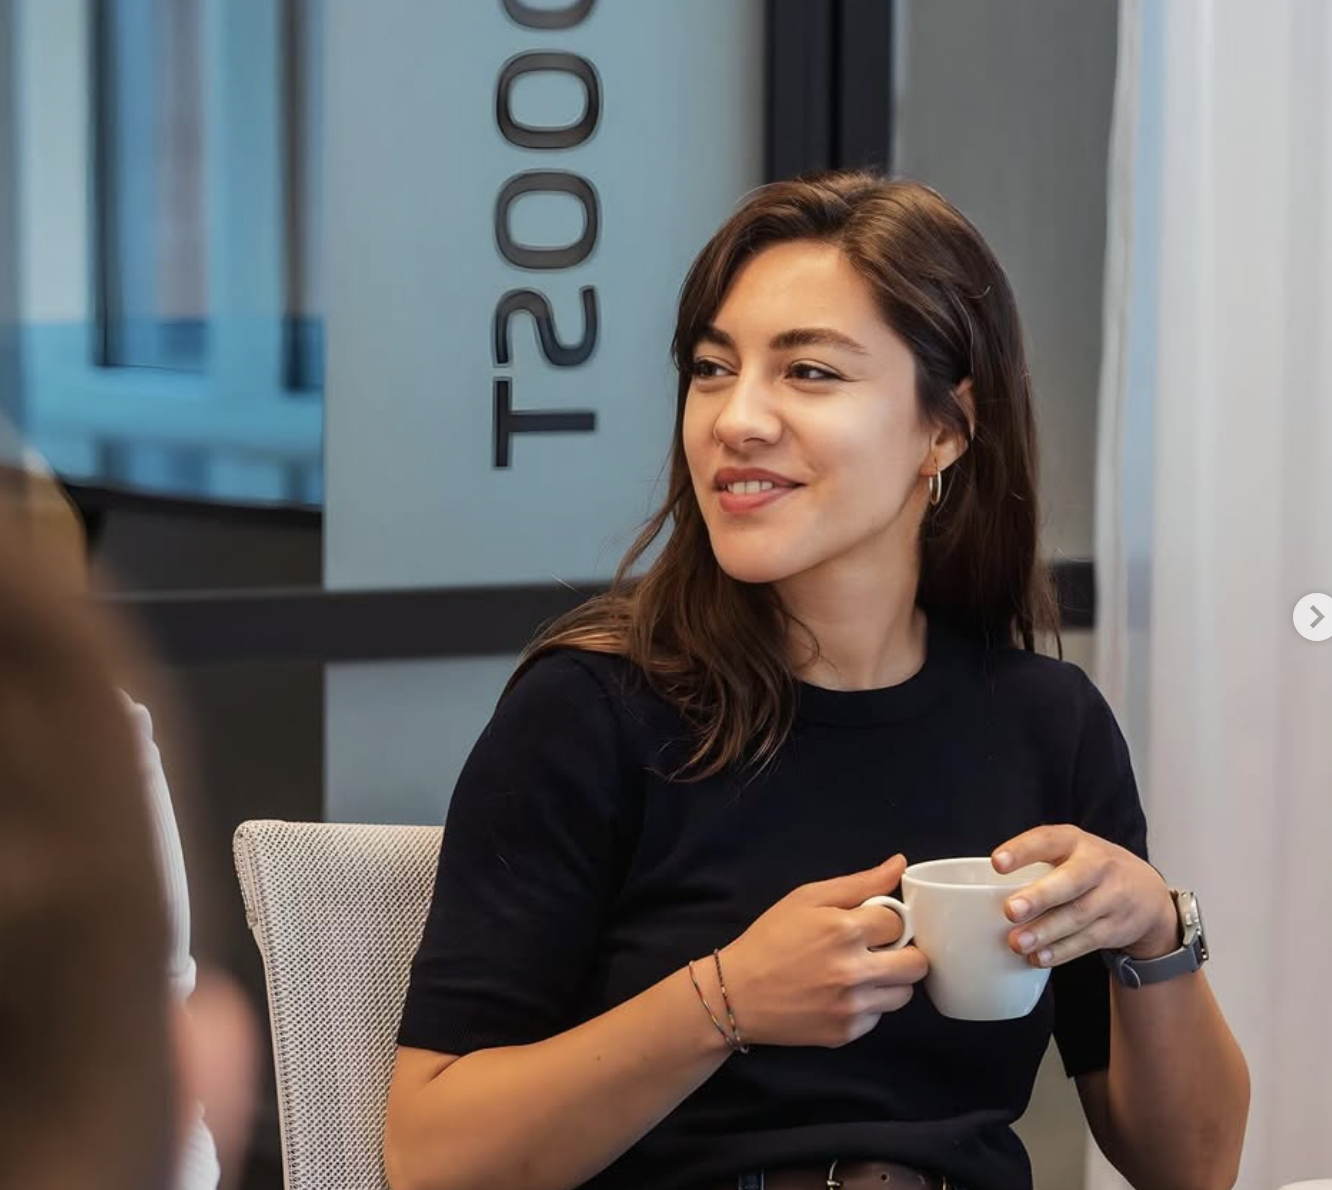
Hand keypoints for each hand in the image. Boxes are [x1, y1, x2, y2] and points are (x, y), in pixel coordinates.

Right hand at [717, 855, 928, 1048]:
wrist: (736, 994)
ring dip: (890, 981)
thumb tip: (899, 864)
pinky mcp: (847, 1033)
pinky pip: (879, 1017)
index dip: (886, 920)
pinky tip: (841, 993)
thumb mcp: (807, 898)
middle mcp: (854, 971)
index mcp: (845, 930)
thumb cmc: (770, 939)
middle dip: (903, 951)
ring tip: (860, 972)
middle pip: (916, 964)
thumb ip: (859, 883)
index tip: (871, 923)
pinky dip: (868, 1004)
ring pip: (903, 994)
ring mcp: (852, 1007)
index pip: (899, 922)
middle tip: (878, 949)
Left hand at [992, 826, 1178, 967]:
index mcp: (1074, 841)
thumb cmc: (1087, 869)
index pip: (1047, 840)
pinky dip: (1061, 951)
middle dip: (1039, 897)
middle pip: (1070, 881)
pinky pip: (1087, 941)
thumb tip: (979, 892)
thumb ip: (1033, 863)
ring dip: (1045, 931)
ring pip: (1078, 915)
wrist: (1147, 892)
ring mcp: (1112, 897)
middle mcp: (1097, 866)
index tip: (996, 863)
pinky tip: (1038, 957)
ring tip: (1017, 942)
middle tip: (1009, 911)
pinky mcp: (1117, 927)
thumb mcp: (1067, 852)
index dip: (1022, 851)